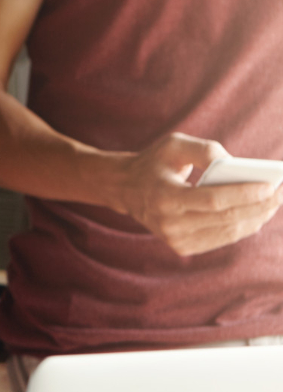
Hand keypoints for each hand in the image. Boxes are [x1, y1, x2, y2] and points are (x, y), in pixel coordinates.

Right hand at [112, 133, 282, 256]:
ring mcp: (175, 239)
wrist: (124, 189)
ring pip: (228, 232)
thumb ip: (204, 149)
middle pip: (225, 219)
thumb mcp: (173, 145)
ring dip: (257, 218)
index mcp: (164, 197)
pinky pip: (222, 239)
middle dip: (260, 206)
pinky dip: (244, 227)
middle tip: (281, 192)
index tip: (271, 185)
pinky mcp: (182, 247)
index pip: (212, 200)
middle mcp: (169, 223)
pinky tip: (259, 214)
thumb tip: (234, 164)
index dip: (244, 194)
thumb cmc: (154, 163)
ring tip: (275, 202)